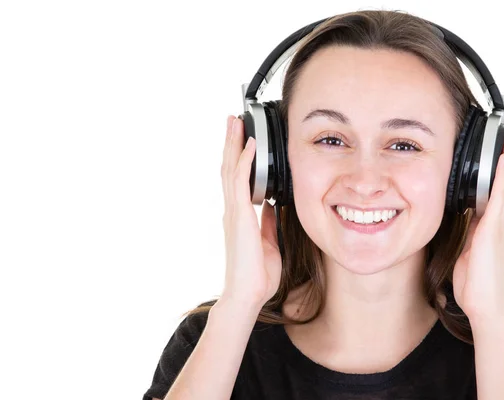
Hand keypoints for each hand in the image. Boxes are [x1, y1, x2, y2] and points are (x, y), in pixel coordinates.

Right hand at [220, 115, 282, 308]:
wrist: (249, 293)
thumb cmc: (258, 273)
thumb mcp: (269, 240)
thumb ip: (268, 221)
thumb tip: (272, 205)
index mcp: (240, 215)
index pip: (237, 178)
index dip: (237, 157)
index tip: (242, 138)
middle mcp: (233, 210)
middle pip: (230, 168)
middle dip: (231, 143)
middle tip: (233, 120)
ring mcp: (234, 212)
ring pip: (231, 169)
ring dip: (234, 144)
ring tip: (235, 122)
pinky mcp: (239, 216)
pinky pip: (241, 183)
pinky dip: (245, 162)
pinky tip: (250, 146)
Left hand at [452, 124, 503, 323]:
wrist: (482, 305)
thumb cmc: (472, 281)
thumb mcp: (463, 249)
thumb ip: (463, 231)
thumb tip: (458, 216)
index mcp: (489, 224)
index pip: (496, 188)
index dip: (500, 166)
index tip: (502, 145)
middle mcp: (497, 221)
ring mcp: (498, 224)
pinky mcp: (493, 230)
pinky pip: (499, 198)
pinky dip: (502, 177)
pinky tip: (503, 161)